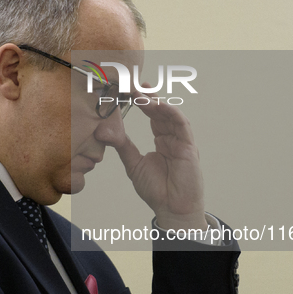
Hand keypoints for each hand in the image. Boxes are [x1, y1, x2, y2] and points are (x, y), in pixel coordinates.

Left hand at [114, 88, 206, 230]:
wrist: (172, 210)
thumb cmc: (157, 190)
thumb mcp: (133, 164)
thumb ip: (122, 146)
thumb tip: (102, 130)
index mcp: (162, 140)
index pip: (152, 115)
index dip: (142, 101)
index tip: (128, 89)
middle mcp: (173, 137)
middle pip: (161, 111)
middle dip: (147, 96)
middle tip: (132, 83)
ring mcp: (182, 141)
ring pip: (170, 115)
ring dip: (156, 102)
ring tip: (141, 93)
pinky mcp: (189, 147)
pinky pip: (182, 126)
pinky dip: (171, 113)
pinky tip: (159, 105)